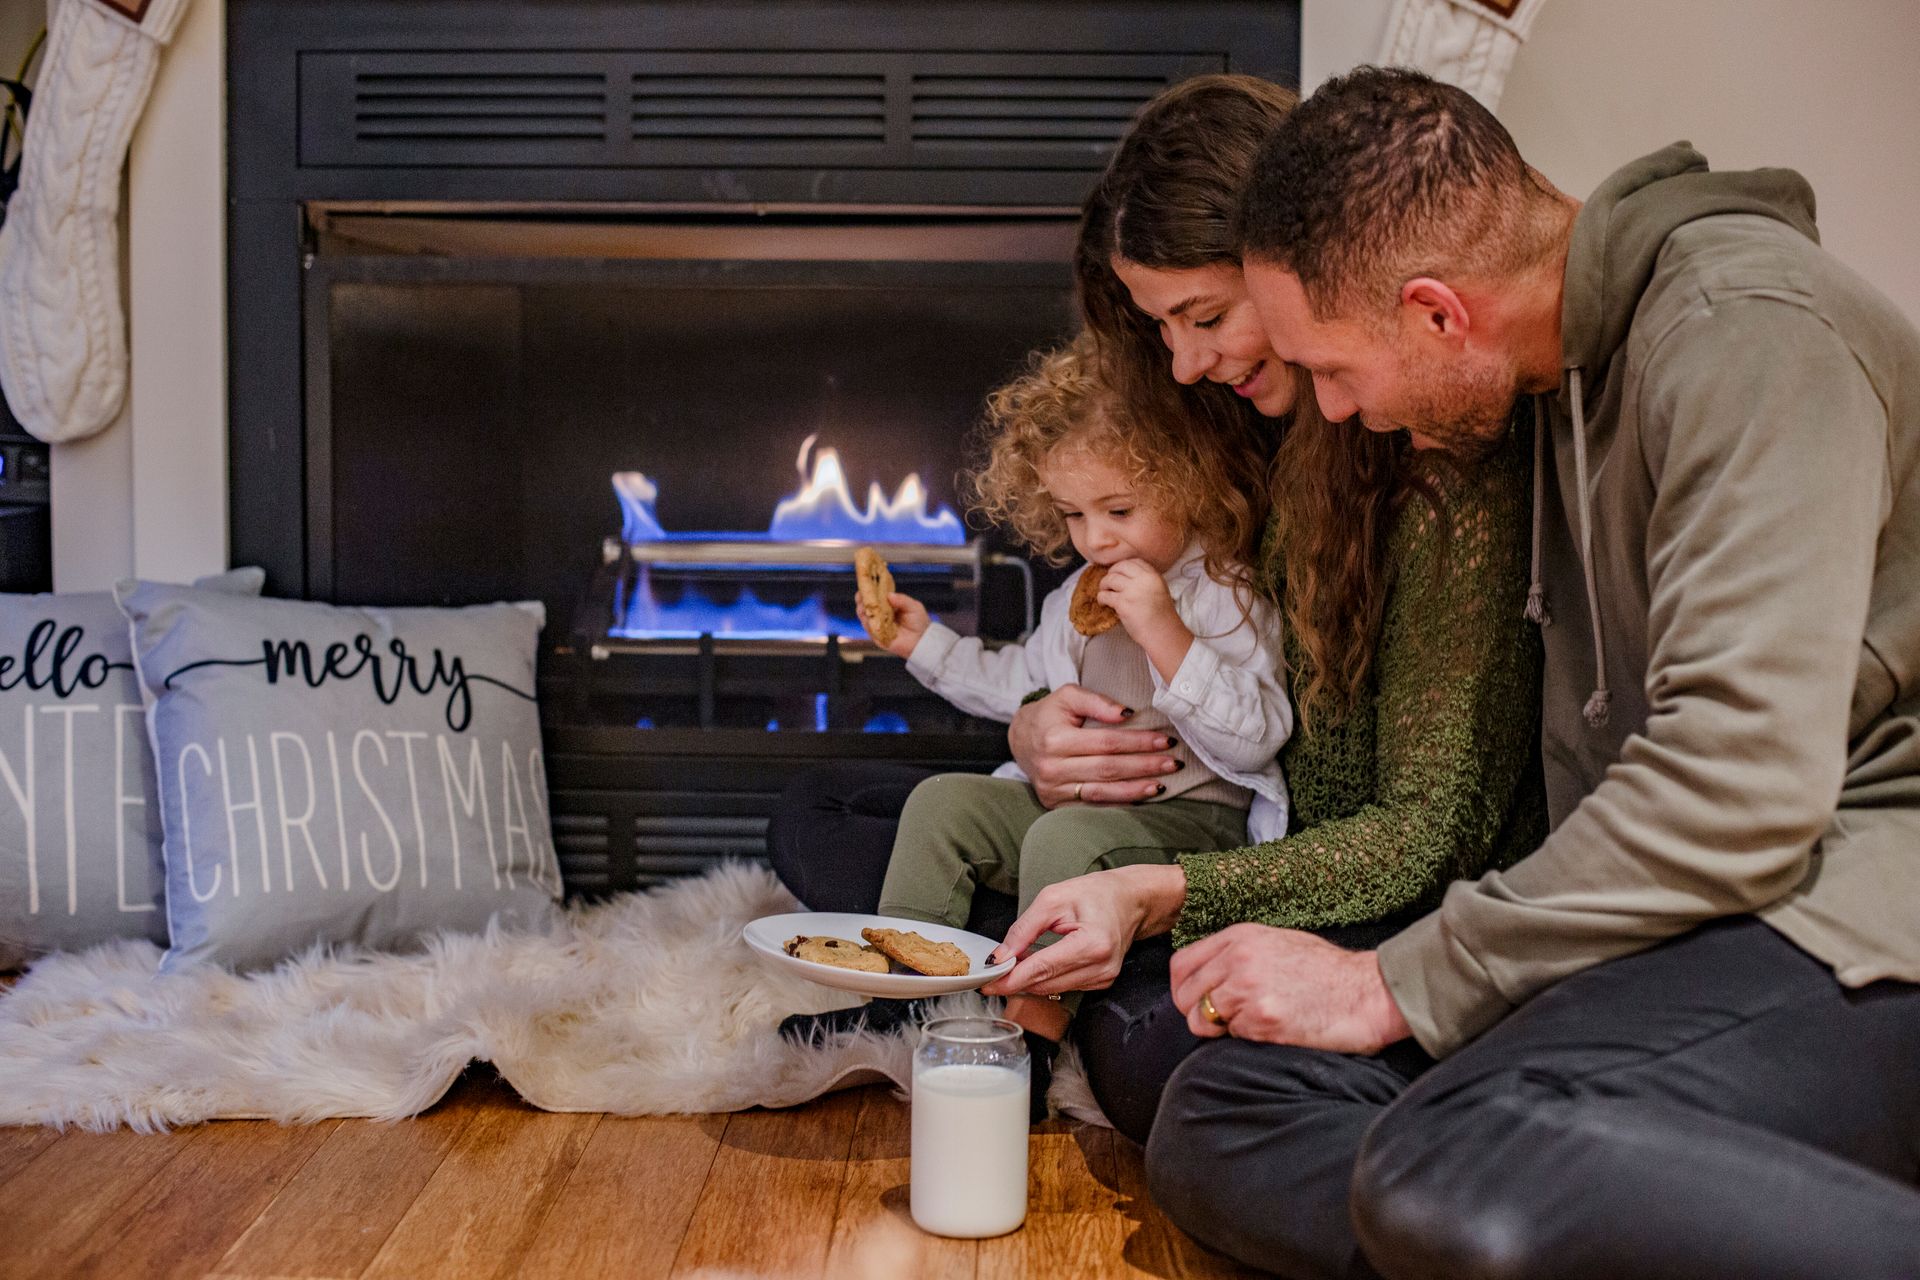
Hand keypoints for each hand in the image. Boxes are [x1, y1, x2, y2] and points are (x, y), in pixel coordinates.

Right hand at [858, 591, 928, 658]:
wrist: (922, 640)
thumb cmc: (919, 622)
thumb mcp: (913, 607)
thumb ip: (902, 600)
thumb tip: (889, 595)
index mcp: (888, 606)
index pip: (876, 596)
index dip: (870, 590)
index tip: (866, 582)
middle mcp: (880, 615)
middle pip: (866, 605)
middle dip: (862, 598)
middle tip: (861, 593)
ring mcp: (877, 626)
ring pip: (865, 616)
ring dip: (862, 609)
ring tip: (862, 602)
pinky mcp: (877, 637)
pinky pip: (869, 628)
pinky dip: (867, 621)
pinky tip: (866, 615)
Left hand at [981, 864, 1187, 996]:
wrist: (1132, 900)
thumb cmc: (1096, 893)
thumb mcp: (1053, 898)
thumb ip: (1023, 929)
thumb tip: (1000, 956)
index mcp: (1092, 944)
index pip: (1042, 969)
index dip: (1011, 978)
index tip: (986, 983)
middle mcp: (1101, 968)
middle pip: (1045, 984)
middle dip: (1014, 980)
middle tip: (990, 972)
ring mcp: (1104, 979)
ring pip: (1051, 989)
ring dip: (1028, 980)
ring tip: (1012, 964)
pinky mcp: (1102, 983)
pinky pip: (1063, 986)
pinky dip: (1045, 978)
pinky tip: (1034, 965)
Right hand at [1008, 684, 1179, 807]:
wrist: (1020, 739)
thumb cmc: (1051, 714)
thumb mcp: (1068, 696)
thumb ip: (1097, 701)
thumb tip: (1128, 713)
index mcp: (1055, 739)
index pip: (1106, 742)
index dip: (1138, 742)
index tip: (1165, 740)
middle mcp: (1051, 768)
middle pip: (1108, 769)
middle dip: (1144, 766)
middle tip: (1173, 763)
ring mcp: (1052, 790)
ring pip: (1102, 792)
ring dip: (1135, 789)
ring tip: (1161, 784)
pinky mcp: (1053, 804)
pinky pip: (1092, 806)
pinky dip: (1118, 803)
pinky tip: (1139, 797)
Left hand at [1096, 558, 1192, 683]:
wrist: (1163, 634)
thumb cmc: (1161, 616)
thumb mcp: (1160, 590)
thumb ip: (1146, 581)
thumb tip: (1125, 576)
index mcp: (1154, 576)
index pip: (1134, 561)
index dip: (1123, 566)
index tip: (1118, 573)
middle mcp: (1143, 580)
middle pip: (1120, 567)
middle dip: (1111, 573)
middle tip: (1108, 582)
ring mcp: (1132, 591)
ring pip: (1109, 579)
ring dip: (1104, 585)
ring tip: (1105, 592)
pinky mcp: (1122, 603)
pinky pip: (1105, 595)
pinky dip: (1101, 598)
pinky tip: (1104, 603)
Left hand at [1168, 923, 1412, 1053]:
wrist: (1367, 992)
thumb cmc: (1327, 972)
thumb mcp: (1277, 943)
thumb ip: (1238, 955)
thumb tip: (1208, 977)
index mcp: (1239, 936)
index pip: (1181, 965)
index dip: (1184, 989)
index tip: (1198, 1002)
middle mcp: (1238, 958)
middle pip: (1184, 996)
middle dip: (1199, 1014)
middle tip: (1224, 1022)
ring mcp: (1248, 988)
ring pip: (1203, 1020)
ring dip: (1223, 1030)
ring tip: (1255, 1023)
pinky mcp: (1262, 1018)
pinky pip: (1233, 1037)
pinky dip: (1248, 1039)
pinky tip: (1275, 1029)